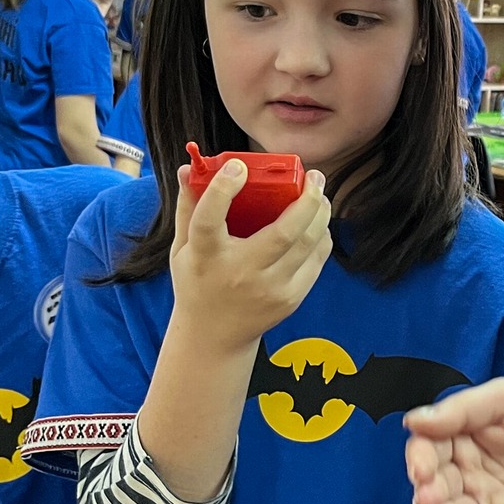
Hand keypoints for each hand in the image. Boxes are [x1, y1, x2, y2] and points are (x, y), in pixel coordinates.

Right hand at [168, 158, 330, 351]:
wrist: (214, 336)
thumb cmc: (198, 281)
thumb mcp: (182, 247)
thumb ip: (188, 206)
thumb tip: (190, 167)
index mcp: (205, 256)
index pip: (209, 219)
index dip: (222, 190)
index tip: (238, 166)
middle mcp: (239, 273)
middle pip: (282, 233)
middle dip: (306, 199)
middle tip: (314, 175)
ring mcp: (268, 289)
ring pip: (307, 244)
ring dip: (320, 214)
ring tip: (320, 194)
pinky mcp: (290, 299)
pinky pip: (316, 261)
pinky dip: (321, 237)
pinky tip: (318, 222)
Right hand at [404, 379, 503, 503]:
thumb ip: (461, 409)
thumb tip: (416, 421)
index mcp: (460, 438)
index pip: (428, 450)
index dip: (420, 460)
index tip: (422, 467)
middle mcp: (467, 472)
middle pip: (435, 487)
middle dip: (428, 494)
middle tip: (429, 496)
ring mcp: (486, 501)